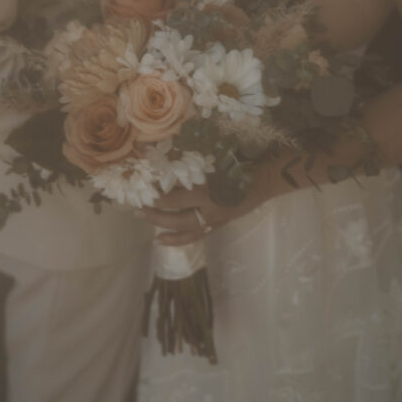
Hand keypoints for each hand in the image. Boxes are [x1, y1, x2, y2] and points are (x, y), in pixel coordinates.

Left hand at [137, 163, 281, 245]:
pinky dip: (183, 239)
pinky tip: (170, 239)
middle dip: (157, 217)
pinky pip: (198, 235)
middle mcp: (210, 211)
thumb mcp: (214, 162)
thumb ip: (191, 167)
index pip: (177, 199)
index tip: (144, 195)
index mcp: (208, 193)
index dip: (159, 198)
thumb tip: (165, 166)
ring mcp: (215, 221)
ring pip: (187, 233)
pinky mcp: (219, 225)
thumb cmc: (238, 165)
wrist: (262, 181)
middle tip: (139, 212)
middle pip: (178, 220)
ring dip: (168, 234)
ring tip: (154, 236)